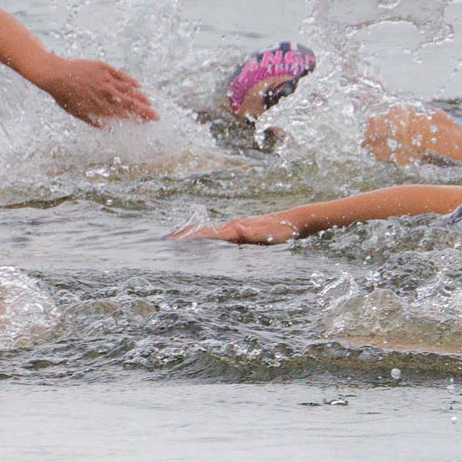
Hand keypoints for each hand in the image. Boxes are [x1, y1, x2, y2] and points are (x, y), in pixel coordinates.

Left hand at [30, 54, 157, 126]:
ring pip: (127, 89)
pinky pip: (121, 75)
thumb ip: (95, 121)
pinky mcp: (103, 68)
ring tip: (149, 102)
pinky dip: (130, 81)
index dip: (137, 119)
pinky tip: (138, 86)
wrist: (55, 74)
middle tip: (156, 116)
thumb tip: (110, 130)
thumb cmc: (64, 96)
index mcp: (100, 106)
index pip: (124, 115)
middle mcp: (105, 93)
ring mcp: (105, 79)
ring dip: (140, 97)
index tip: (146, 123)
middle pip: (130, 104)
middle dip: (145, 111)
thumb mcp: (78, 113)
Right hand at [170, 215, 293, 244]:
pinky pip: (218, 235)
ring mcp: (237, 227)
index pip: (209, 235)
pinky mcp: (242, 230)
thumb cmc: (283, 231)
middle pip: (204, 231)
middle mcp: (233, 226)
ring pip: (209, 232)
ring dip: (192, 236)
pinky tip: (203, 242)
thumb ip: (253, 234)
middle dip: (184, 236)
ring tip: (176, 240)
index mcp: (236, 229)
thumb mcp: (269, 236)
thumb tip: (237, 229)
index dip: (191, 238)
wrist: (296, 220)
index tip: (174, 241)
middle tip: (165, 240)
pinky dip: (206, 237)